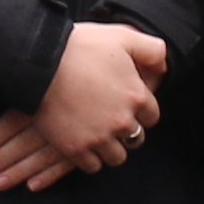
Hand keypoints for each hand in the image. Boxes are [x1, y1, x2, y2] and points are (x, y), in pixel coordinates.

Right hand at [0, 24, 166, 190]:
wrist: (40, 62)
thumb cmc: (80, 46)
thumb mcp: (122, 37)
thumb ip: (151, 50)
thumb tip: (164, 66)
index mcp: (136, 96)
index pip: (151, 116)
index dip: (140, 109)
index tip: (126, 103)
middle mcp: (122, 122)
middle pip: (136, 138)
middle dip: (127, 130)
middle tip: (110, 118)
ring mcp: (99, 138)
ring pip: (116, 156)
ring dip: (110, 147)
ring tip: (97, 133)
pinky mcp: (76, 149)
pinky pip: (93, 166)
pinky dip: (90, 158)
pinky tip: (83, 142)